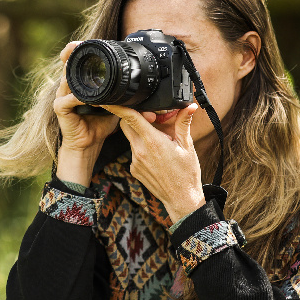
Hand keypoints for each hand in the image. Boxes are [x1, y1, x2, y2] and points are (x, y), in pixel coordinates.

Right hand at [54, 42, 119, 185]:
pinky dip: (79, 98)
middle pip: (68, 63)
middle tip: (79, 43)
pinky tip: (88, 98)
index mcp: (82, 83)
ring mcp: (62, 96)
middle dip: (72, 52)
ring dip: (75, 72)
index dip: (82, 50)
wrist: (88, 145)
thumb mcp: (116, 107)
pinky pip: (69, 100)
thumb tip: (148, 97)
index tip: (89, 41)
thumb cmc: (99, 125)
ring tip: (83, 66)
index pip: (79, 62)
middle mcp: (70, 87)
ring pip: (67, 78)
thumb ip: (126, 98)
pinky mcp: (60, 108)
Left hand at [100, 103, 206, 223]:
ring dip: (141, 133)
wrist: (181, 198)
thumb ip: (183, 123)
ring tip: (159, 139)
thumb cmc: (186, 173)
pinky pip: (134, 151)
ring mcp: (135, 161)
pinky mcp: (134, 169)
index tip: (109, 100)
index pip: (130, 118)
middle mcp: (140, 151)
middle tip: (150, 117)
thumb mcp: (187, 146)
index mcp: (152, 142)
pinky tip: (156, 154)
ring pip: (131, 138)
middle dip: (133, 117)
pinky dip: (142, 147)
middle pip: (126, 125)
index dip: (118, 107)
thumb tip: (190, 106)